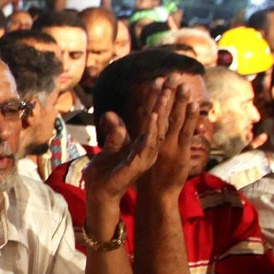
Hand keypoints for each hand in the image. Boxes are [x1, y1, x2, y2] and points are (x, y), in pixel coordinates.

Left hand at [87, 80, 172, 200]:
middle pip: (159, 119)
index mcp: (141, 142)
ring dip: (163, 109)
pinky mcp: (139, 163)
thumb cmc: (106, 173)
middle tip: (173, 78)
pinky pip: (148, 143)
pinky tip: (155, 115)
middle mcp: (146, 147)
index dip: (154, 98)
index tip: (158, 79)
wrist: (101, 194)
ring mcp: (144, 155)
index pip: (150, 116)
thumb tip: (111, 115)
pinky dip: (152, 128)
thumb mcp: (110, 147)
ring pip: (158, 129)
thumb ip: (114, 132)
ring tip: (167, 92)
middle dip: (165, 98)